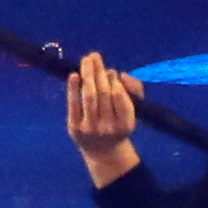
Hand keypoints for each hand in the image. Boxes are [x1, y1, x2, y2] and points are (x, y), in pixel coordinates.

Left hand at [65, 55, 145, 186]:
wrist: (103, 152)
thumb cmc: (119, 125)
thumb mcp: (133, 111)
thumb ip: (134, 91)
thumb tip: (121, 75)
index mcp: (126, 124)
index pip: (119, 98)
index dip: (114, 82)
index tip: (111, 71)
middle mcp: (108, 128)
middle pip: (103, 94)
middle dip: (99, 72)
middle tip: (95, 56)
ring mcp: (90, 129)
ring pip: (89, 97)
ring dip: (87, 75)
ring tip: (87, 60)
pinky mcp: (75, 128)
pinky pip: (74, 105)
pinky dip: (73, 88)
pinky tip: (74, 75)